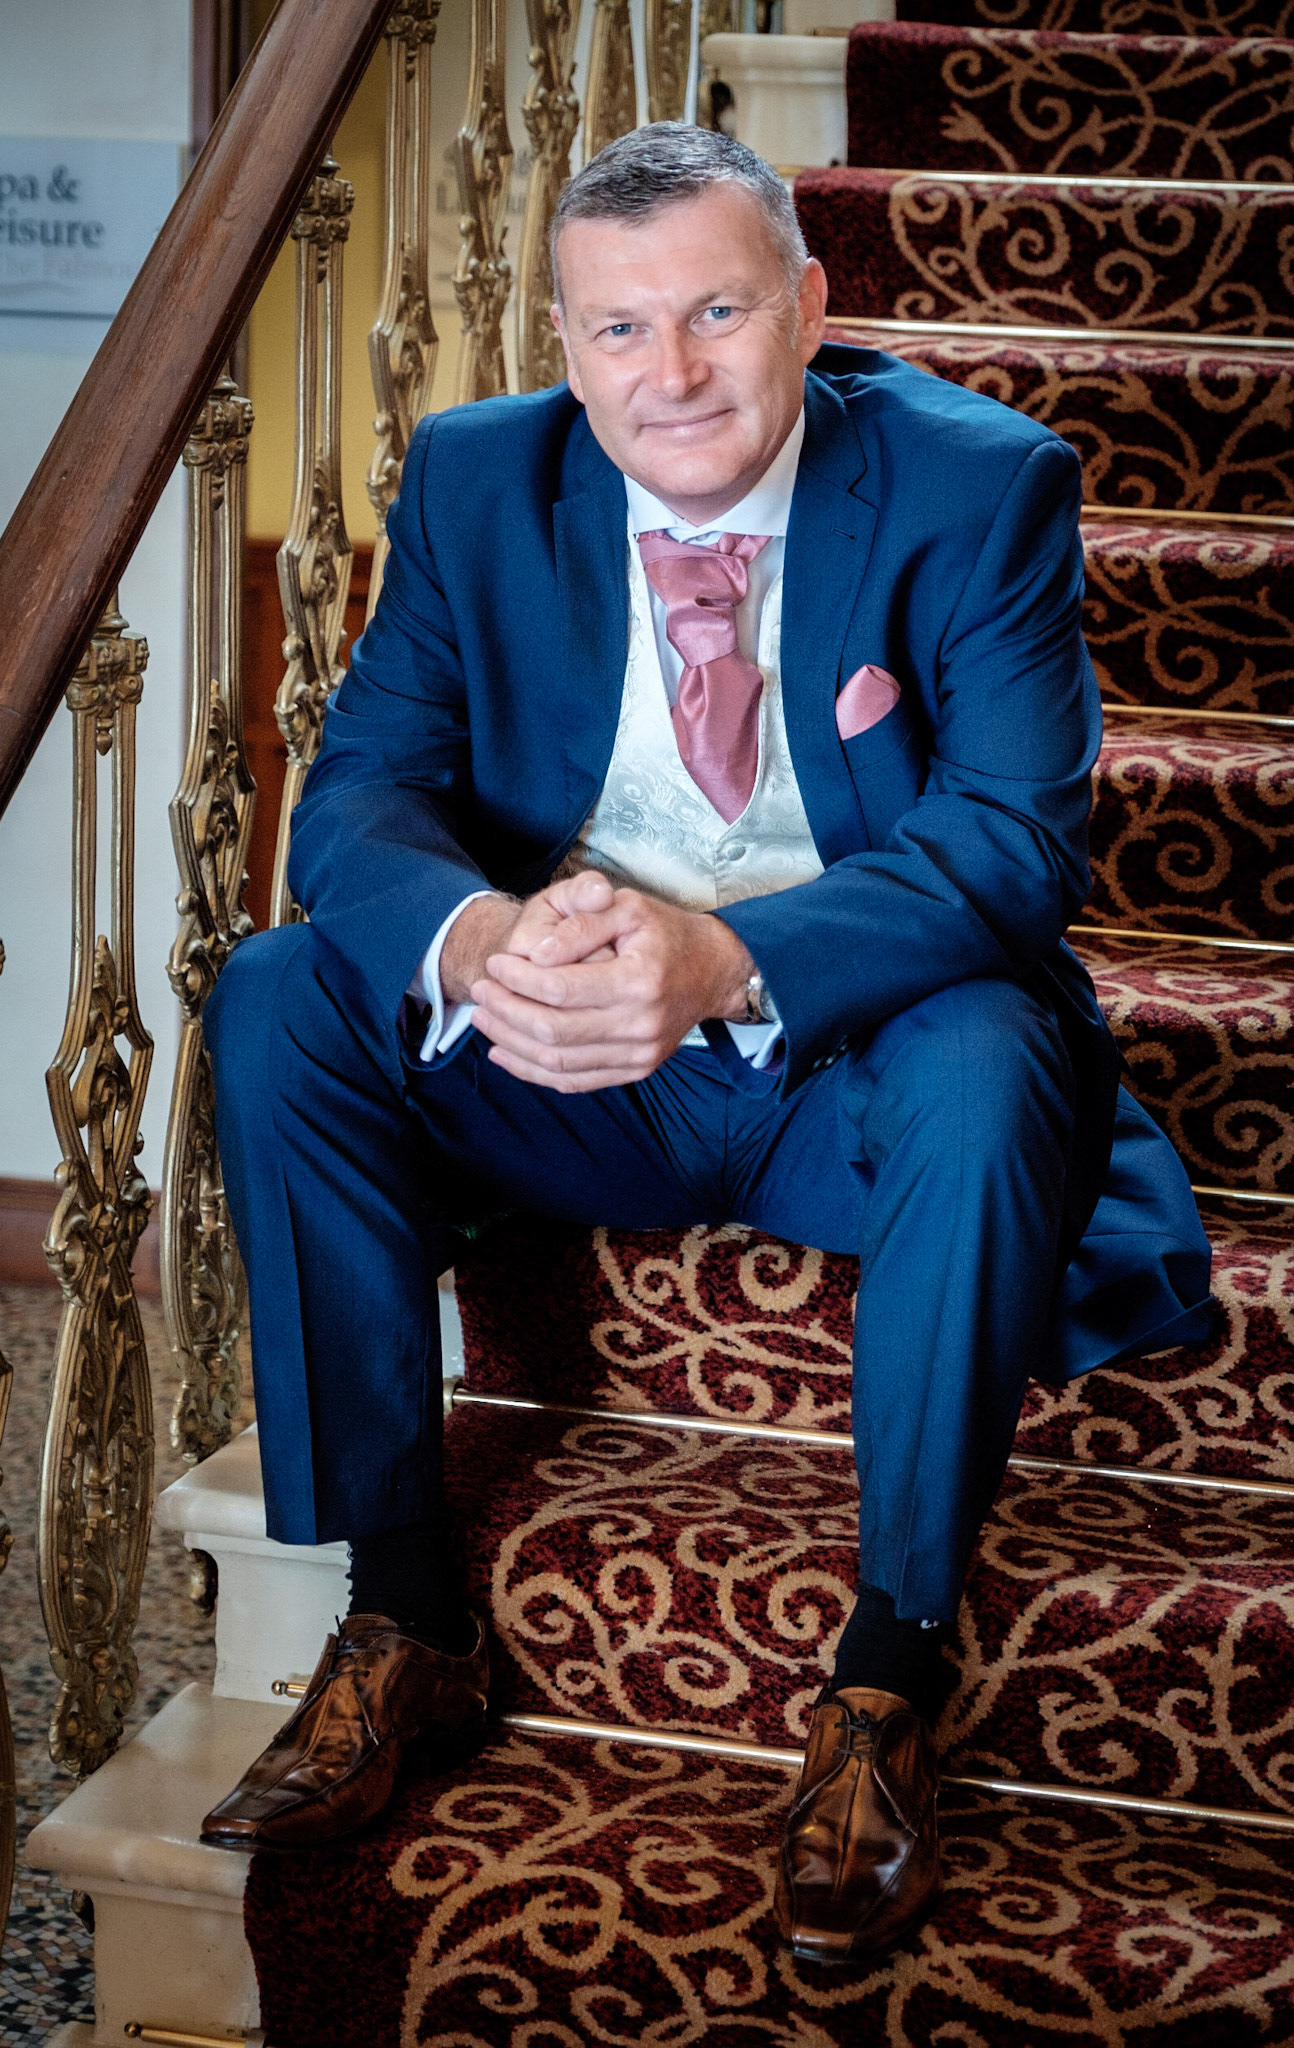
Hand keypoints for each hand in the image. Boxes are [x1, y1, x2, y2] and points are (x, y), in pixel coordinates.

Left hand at [470, 873, 755, 1092]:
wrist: (712, 971)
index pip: (561, 989)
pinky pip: (574, 1081)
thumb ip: (581, 924)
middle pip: (553, 1031)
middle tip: (479, 990)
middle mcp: (641, 1025)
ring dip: (511, 1043)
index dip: (518, 979)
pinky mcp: (635, 1070)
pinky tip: (505, 1052)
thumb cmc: (664, 933)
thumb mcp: (627, 908)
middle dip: (506, 1011)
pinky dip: (533, 1071)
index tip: (495, 963)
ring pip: (558, 1063)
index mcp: (639, 981)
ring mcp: (639, 1055)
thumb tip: (536, 956)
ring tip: (483, 1019)